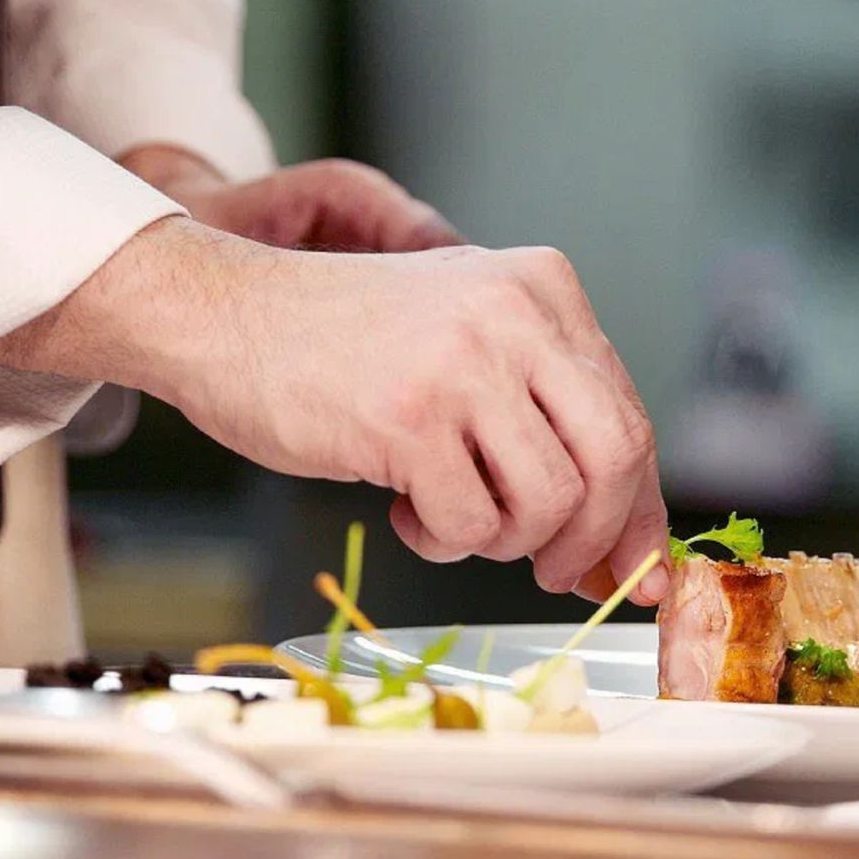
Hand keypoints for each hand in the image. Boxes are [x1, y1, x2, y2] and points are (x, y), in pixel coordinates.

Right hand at [118, 145, 661, 602]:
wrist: (222, 314)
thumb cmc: (345, 343)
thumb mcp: (467, 338)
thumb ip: (545, 413)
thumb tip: (618, 540)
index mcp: (544, 286)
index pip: (629, 416)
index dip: (637, 509)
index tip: (632, 565)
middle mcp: (516, 314)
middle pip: (614, 459)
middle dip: (595, 539)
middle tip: (555, 571)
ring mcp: (463, 365)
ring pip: (549, 503)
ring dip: (503, 540)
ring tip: (452, 514)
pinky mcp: (408, 420)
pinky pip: (470, 525)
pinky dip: (444, 540)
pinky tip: (407, 509)